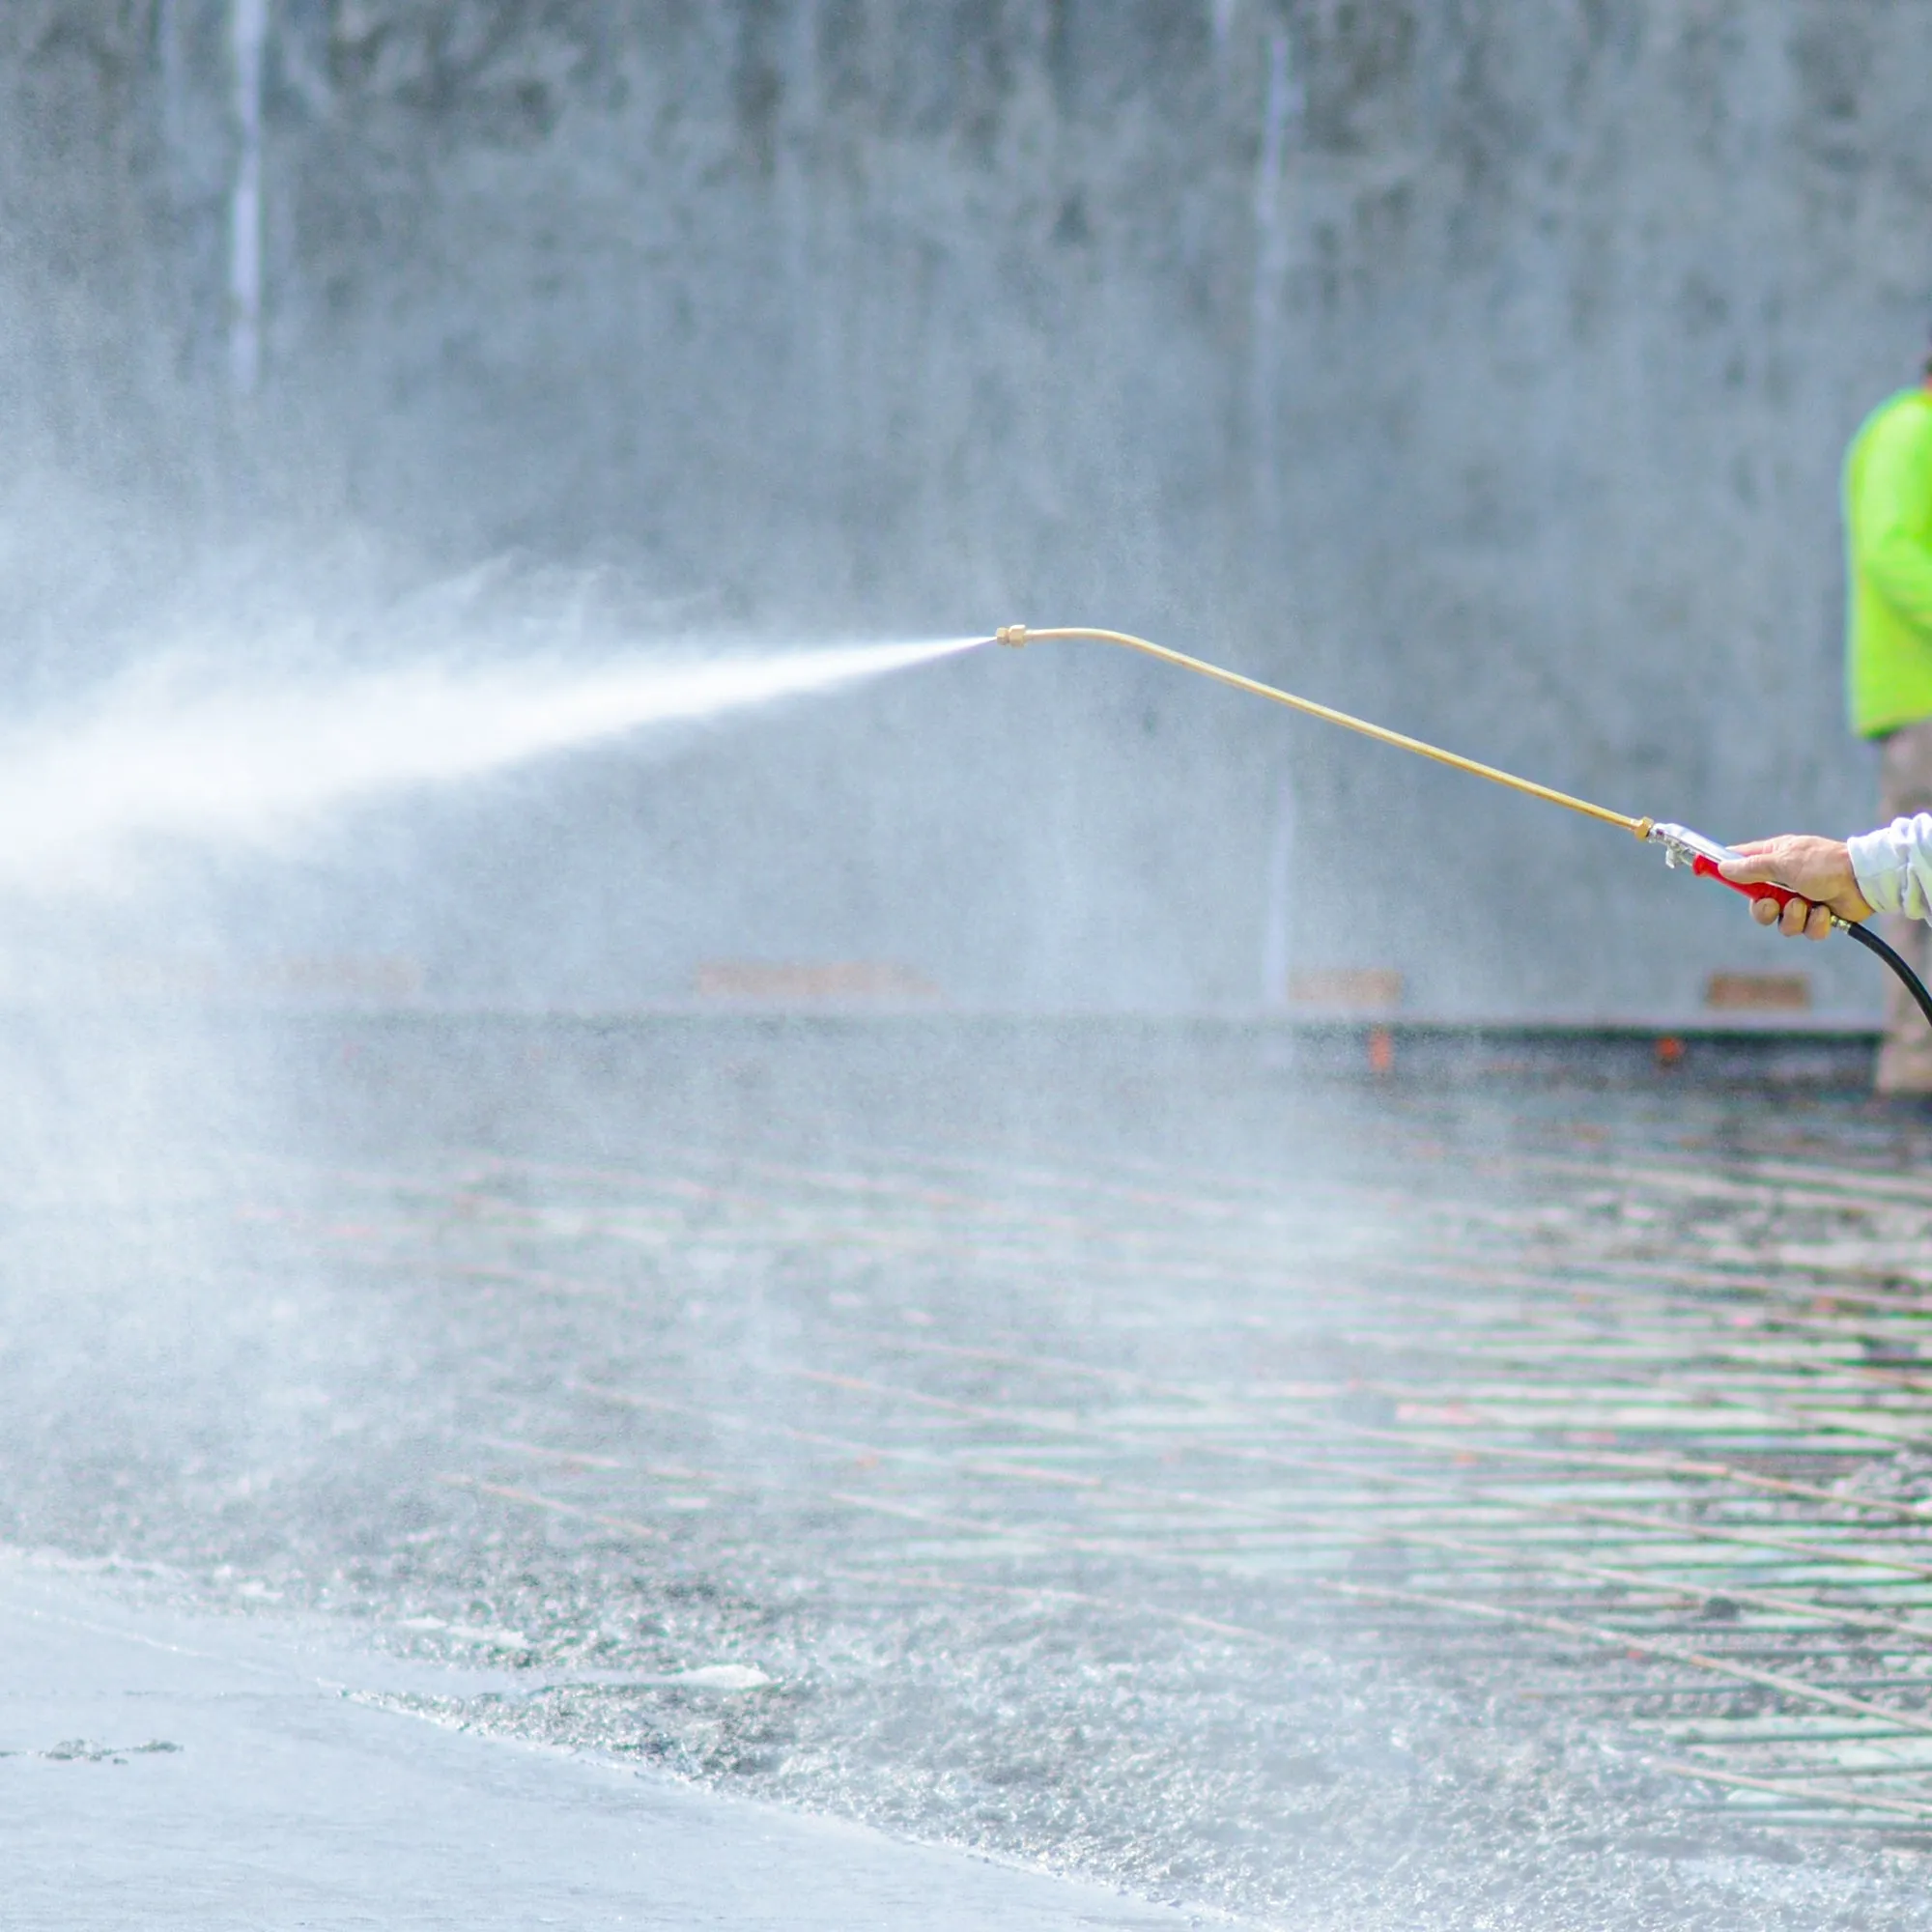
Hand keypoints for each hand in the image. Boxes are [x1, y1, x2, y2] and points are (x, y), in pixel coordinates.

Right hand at [1719, 836, 1874, 939]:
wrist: (1865, 881)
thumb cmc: (1825, 863)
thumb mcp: (1784, 861)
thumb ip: (1752, 867)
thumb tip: (1723, 867)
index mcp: (1774, 859)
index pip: (1739, 863)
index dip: (1722, 869)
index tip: (1702, 871)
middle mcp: (1784, 880)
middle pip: (1755, 904)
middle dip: (1763, 909)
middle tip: (1772, 903)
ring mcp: (1801, 899)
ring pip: (1779, 923)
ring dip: (1793, 917)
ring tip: (1808, 906)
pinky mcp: (1818, 917)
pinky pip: (1805, 931)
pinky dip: (1815, 924)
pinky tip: (1826, 911)